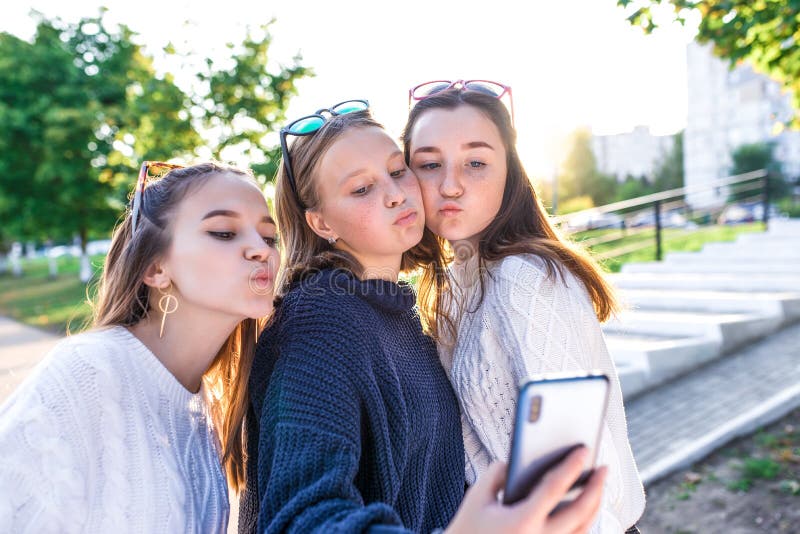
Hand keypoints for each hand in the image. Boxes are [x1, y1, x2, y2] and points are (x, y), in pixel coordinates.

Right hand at [445, 446, 606, 533]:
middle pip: (581, 512)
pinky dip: (584, 523)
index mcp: (522, 522)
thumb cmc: (468, 531)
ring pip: (584, 529)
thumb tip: (518, 462)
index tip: (584, 450)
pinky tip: (585, 509)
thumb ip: (497, 473)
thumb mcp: (476, 497)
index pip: (555, 488)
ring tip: (598, 487)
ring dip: (595, 506)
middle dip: (597, 487)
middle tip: (604, 468)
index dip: (572, 466)